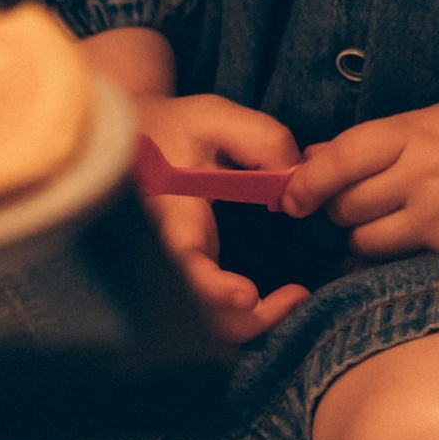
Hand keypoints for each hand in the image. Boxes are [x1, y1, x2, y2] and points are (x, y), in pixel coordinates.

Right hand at [131, 88, 309, 345]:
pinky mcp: (195, 272)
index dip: (214, 289)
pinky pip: (217, 312)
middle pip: (202, 315)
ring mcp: (182, 269)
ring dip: (256, 322)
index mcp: (172, 217)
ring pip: (211, 322)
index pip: (185, 266)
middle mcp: (172, 254)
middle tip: (298, 296)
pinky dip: (249, 316)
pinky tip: (280, 296)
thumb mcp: (216, 117)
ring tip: (296, 297)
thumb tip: (295, 182)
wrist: (139, 139)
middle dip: (251, 321)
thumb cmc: (176, 128)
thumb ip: (263, 141)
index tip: (249, 295)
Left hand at [281, 71, 438, 257]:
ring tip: (381, 227)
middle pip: (346, 203)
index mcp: (418, 132)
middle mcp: (425, 174)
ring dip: (359, 238)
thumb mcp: (438, 120)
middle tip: (349, 206)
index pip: (341, 157)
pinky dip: (384, 264)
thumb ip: (379, 142)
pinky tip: (393, 255)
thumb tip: (315, 160)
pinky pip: (397, 265)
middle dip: (336, 208)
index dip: (306, 180)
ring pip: (365, 240)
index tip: (290, 195)